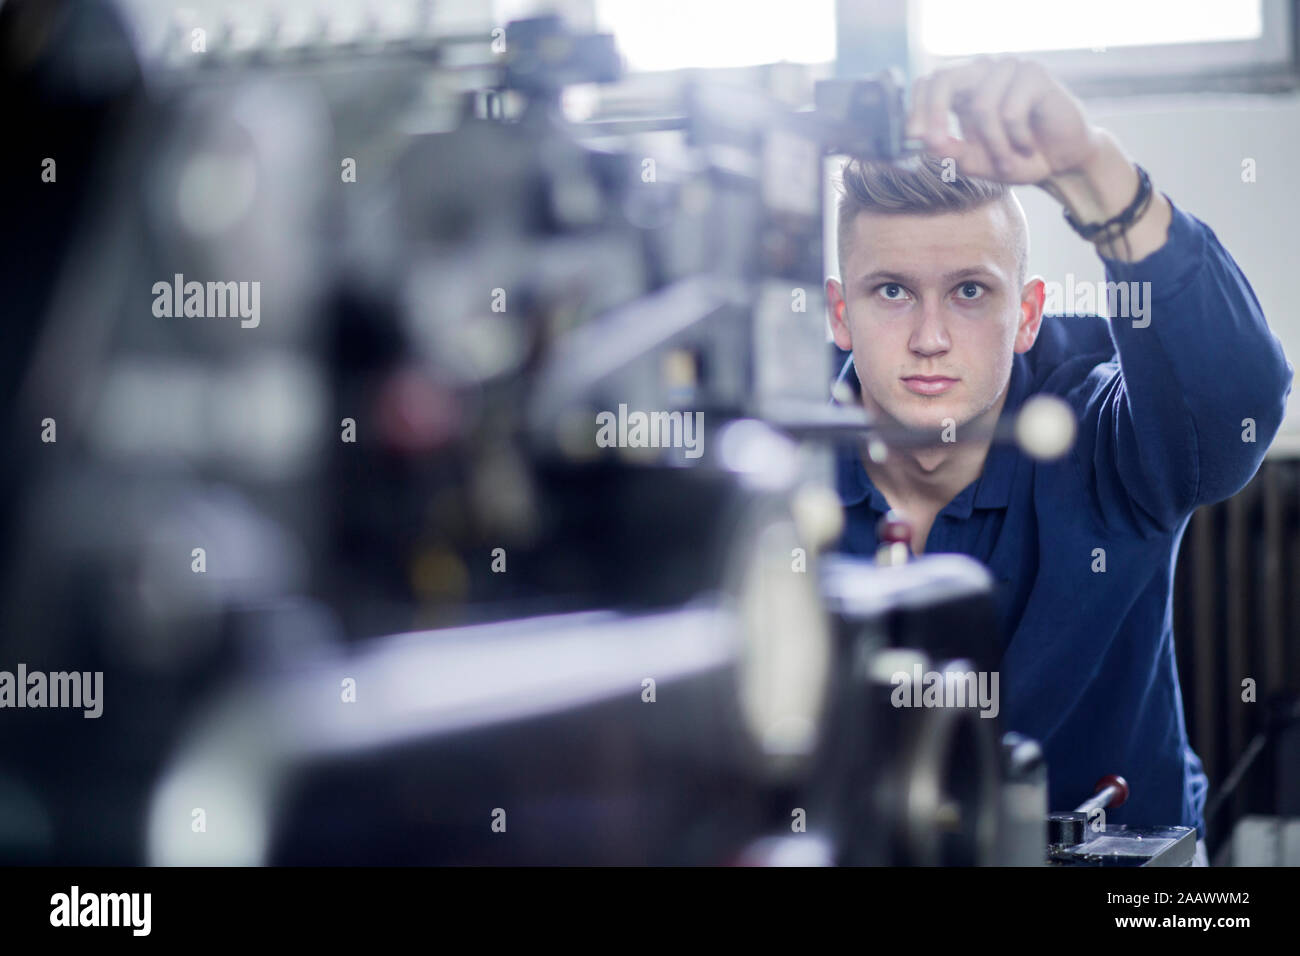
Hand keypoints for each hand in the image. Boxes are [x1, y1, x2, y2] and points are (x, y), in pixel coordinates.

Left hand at [907, 56, 1105, 184]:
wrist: (1061, 162)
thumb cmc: (1015, 157)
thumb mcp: (973, 161)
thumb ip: (948, 151)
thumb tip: (925, 140)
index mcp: (964, 89)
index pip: (928, 84)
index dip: (917, 108)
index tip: (912, 137)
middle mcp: (983, 73)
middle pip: (944, 78)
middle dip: (935, 114)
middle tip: (938, 145)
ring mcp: (1009, 70)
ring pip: (981, 106)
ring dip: (992, 144)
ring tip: (1006, 161)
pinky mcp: (1034, 74)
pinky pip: (1010, 110)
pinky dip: (1015, 138)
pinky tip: (1027, 146)